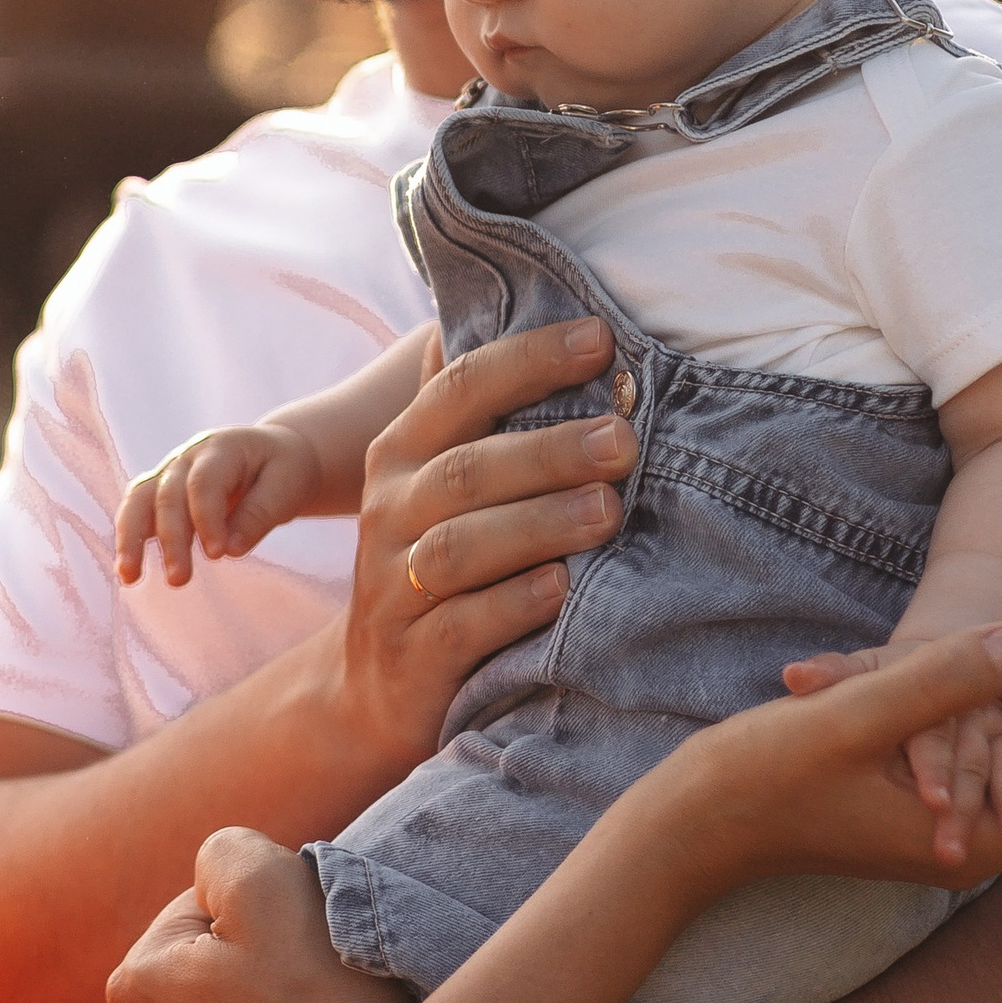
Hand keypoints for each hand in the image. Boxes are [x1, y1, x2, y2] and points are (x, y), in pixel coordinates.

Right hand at [116, 423, 320, 584]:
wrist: (272, 454)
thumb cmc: (283, 470)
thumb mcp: (288, 485)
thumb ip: (260, 514)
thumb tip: (231, 550)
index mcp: (221, 447)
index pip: (204, 483)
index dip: (206, 519)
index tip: (216, 555)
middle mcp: (187, 457)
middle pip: (168, 495)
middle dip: (172, 538)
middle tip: (178, 579)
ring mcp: (169, 474)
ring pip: (139, 501)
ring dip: (131, 538)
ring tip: (128, 576)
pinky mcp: (160, 494)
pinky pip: (136, 514)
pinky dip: (129, 540)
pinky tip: (127, 573)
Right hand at [333, 316, 636, 764]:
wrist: (378, 688)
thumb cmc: (435, 562)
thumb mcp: (435, 482)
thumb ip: (463, 409)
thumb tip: (493, 313)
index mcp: (400, 455)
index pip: (459, 389)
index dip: (527, 360)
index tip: (601, 338)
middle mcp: (389, 513)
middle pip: (466, 470)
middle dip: (548, 452)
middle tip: (623, 440)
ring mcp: (394, 588)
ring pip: (462, 548)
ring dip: (538, 525)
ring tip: (607, 512)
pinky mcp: (413, 658)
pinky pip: (462, 626)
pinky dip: (514, 604)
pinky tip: (562, 588)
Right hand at [649, 622, 1001, 896]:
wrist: (689, 824)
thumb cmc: (762, 780)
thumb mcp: (857, 716)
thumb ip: (948, 678)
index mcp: (974, 843)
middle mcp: (972, 847)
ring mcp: (944, 829)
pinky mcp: (914, 807)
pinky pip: (982, 762)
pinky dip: (985, 711)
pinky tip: (962, 659)